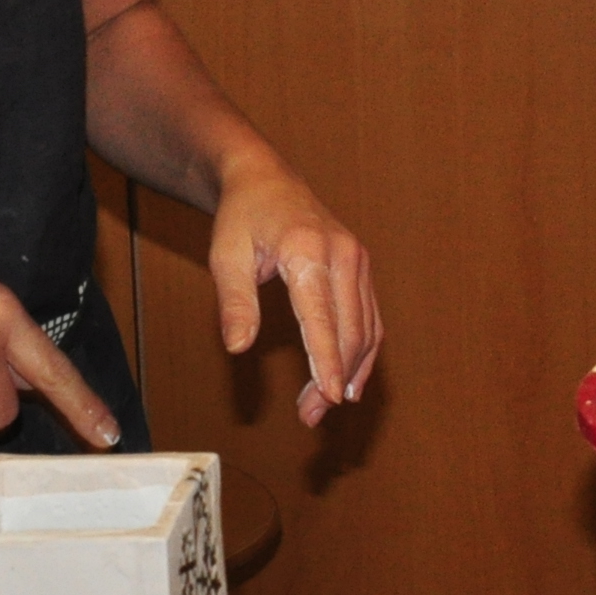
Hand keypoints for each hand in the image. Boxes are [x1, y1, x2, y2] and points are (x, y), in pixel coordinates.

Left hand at [209, 158, 379, 426]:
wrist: (266, 178)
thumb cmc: (242, 218)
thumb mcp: (225, 256)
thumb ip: (234, 302)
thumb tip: (238, 347)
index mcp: (308, 251)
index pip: (323, 318)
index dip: (328, 362)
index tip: (330, 398)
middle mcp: (344, 255)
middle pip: (351, 330)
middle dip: (335, 378)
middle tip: (311, 416)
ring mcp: (358, 261)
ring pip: (367, 329)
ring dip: (351, 371)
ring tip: (323, 406)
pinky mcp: (361, 268)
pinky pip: (369, 318)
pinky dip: (362, 351)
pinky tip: (349, 379)